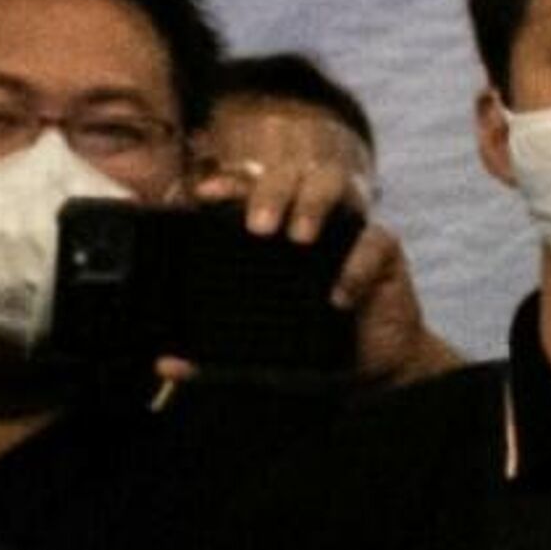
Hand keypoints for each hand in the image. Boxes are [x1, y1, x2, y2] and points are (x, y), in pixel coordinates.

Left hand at [168, 163, 459, 387]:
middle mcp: (310, 218)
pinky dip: (356, 266)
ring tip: (301, 237)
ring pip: (331, 183)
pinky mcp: (384, 250)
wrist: (378, 374)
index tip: (205, 196)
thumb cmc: (319, 354)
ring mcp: (348, 229)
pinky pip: (373, 240)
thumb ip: (216, 362)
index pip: (248, 190)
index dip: (228, 183)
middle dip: (270, 192)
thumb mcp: (263, 358)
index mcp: (277, 229)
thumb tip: (166, 366)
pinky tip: (340, 297)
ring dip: (313, 203)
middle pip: (287, 175)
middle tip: (258, 228)